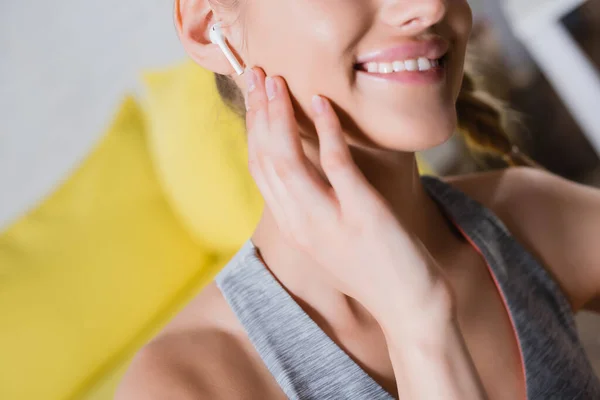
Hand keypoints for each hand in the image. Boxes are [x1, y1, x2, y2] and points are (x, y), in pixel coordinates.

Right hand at [244, 66, 453, 321]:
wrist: (408, 308)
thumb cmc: (372, 269)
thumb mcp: (329, 240)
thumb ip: (311, 207)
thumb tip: (305, 172)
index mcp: (293, 227)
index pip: (259, 170)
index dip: (252, 129)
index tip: (252, 97)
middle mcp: (301, 224)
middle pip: (266, 159)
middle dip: (258, 112)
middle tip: (256, 74)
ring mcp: (328, 220)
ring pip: (289, 159)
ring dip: (281, 115)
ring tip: (277, 81)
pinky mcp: (361, 213)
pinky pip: (336, 163)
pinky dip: (326, 129)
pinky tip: (321, 102)